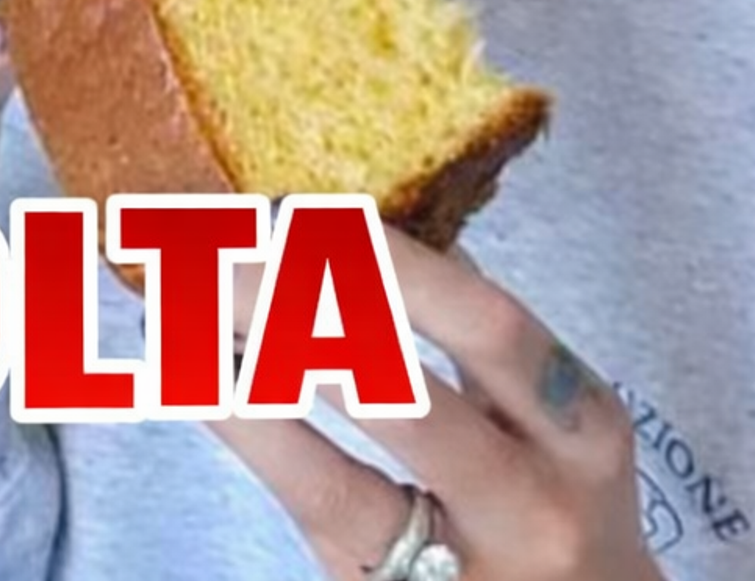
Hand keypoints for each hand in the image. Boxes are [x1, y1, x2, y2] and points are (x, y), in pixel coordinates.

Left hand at [212, 233, 658, 580]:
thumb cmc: (553, 513)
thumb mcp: (548, 427)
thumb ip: (475, 340)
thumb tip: (370, 233)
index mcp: (579, 431)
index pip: (485, 329)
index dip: (387, 261)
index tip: (299, 209)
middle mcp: (532, 507)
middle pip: (401, 400)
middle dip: (295, 314)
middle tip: (210, 251)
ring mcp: (457, 572)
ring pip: (333, 486)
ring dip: (242, 387)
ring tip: (175, 313)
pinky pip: (304, 518)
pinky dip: (245, 440)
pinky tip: (195, 384)